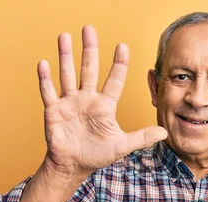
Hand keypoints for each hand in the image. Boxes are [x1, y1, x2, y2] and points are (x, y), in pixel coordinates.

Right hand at [38, 25, 166, 178]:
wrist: (73, 166)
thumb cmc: (97, 155)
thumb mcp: (121, 146)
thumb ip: (141, 138)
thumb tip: (164, 133)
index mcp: (104, 105)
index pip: (114, 81)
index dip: (118, 64)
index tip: (122, 46)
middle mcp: (87, 99)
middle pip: (89, 69)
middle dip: (89, 49)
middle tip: (89, 29)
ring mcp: (69, 103)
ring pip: (67, 75)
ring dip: (65, 56)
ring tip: (64, 36)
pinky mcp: (53, 111)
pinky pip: (48, 92)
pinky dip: (45, 79)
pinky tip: (44, 64)